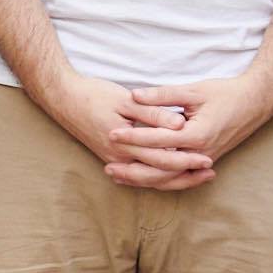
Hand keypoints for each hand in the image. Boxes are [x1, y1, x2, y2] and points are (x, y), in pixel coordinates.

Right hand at [31, 70, 196, 186]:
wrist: (62, 98)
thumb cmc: (93, 95)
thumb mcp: (125, 100)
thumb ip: (153, 113)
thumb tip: (179, 125)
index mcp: (124, 145)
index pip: (162, 159)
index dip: (186, 160)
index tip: (208, 158)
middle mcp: (119, 159)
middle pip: (159, 174)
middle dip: (186, 174)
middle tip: (210, 170)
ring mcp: (114, 160)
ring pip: (149, 178)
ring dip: (174, 178)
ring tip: (197, 175)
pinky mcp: (112, 157)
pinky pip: (139, 173)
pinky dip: (157, 175)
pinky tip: (170, 173)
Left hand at [102, 71, 272, 188]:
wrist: (256, 102)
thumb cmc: (226, 93)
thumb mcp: (193, 90)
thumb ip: (163, 95)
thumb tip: (134, 95)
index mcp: (196, 135)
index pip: (158, 141)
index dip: (133, 137)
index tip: (112, 133)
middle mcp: (200, 153)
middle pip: (160, 169)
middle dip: (133, 168)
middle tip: (108, 166)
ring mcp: (204, 160)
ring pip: (169, 178)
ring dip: (143, 179)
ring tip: (118, 176)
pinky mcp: (205, 161)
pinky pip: (178, 176)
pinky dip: (159, 179)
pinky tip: (141, 178)